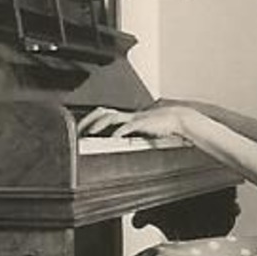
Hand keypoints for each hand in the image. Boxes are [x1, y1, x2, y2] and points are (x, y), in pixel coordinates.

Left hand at [79, 104, 193, 140]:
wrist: (177, 119)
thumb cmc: (162, 126)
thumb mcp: (142, 131)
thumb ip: (131, 136)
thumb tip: (119, 143)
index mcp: (127, 117)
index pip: (103, 113)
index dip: (90, 119)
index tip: (80, 129)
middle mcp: (127, 115)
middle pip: (102, 112)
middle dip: (88, 120)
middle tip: (78, 130)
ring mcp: (134, 118)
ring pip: (111, 116)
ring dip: (99, 124)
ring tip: (90, 132)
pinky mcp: (142, 123)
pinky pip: (128, 125)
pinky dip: (120, 131)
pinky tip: (114, 137)